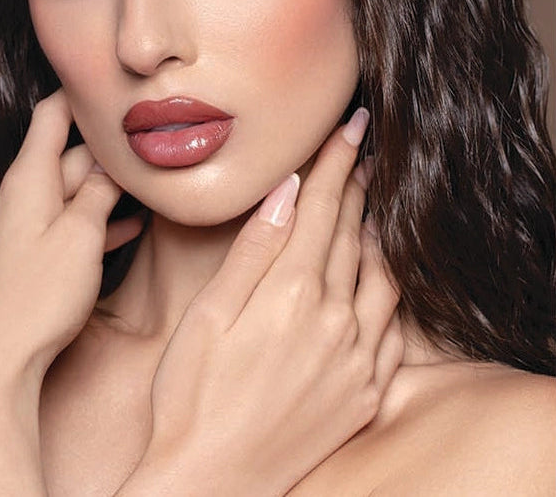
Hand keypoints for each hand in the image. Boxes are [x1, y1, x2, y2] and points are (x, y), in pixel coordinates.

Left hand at [0, 90, 142, 384]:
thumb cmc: (37, 296)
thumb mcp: (81, 235)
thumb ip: (101, 192)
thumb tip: (115, 162)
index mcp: (29, 179)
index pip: (52, 115)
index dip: (81, 95)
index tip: (113, 83)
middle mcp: (22, 195)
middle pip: (71, 155)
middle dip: (110, 149)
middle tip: (152, 141)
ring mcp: (24, 224)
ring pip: (74, 190)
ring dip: (109, 187)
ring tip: (152, 181)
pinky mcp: (31, 252)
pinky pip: (68, 221)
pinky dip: (97, 218)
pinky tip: (131, 225)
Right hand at [127, 109, 402, 496]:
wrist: (211, 484)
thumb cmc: (192, 395)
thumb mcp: (209, 315)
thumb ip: (254, 249)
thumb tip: (286, 190)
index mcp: (292, 293)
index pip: (323, 206)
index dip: (336, 160)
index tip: (352, 124)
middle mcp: (336, 320)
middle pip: (353, 232)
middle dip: (356, 185)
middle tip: (361, 151)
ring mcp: (357, 358)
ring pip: (381, 274)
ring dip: (376, 232)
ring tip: (370, 205)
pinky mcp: (366, 392)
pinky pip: (393, 327)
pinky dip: (389, 289)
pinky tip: (379, 276)